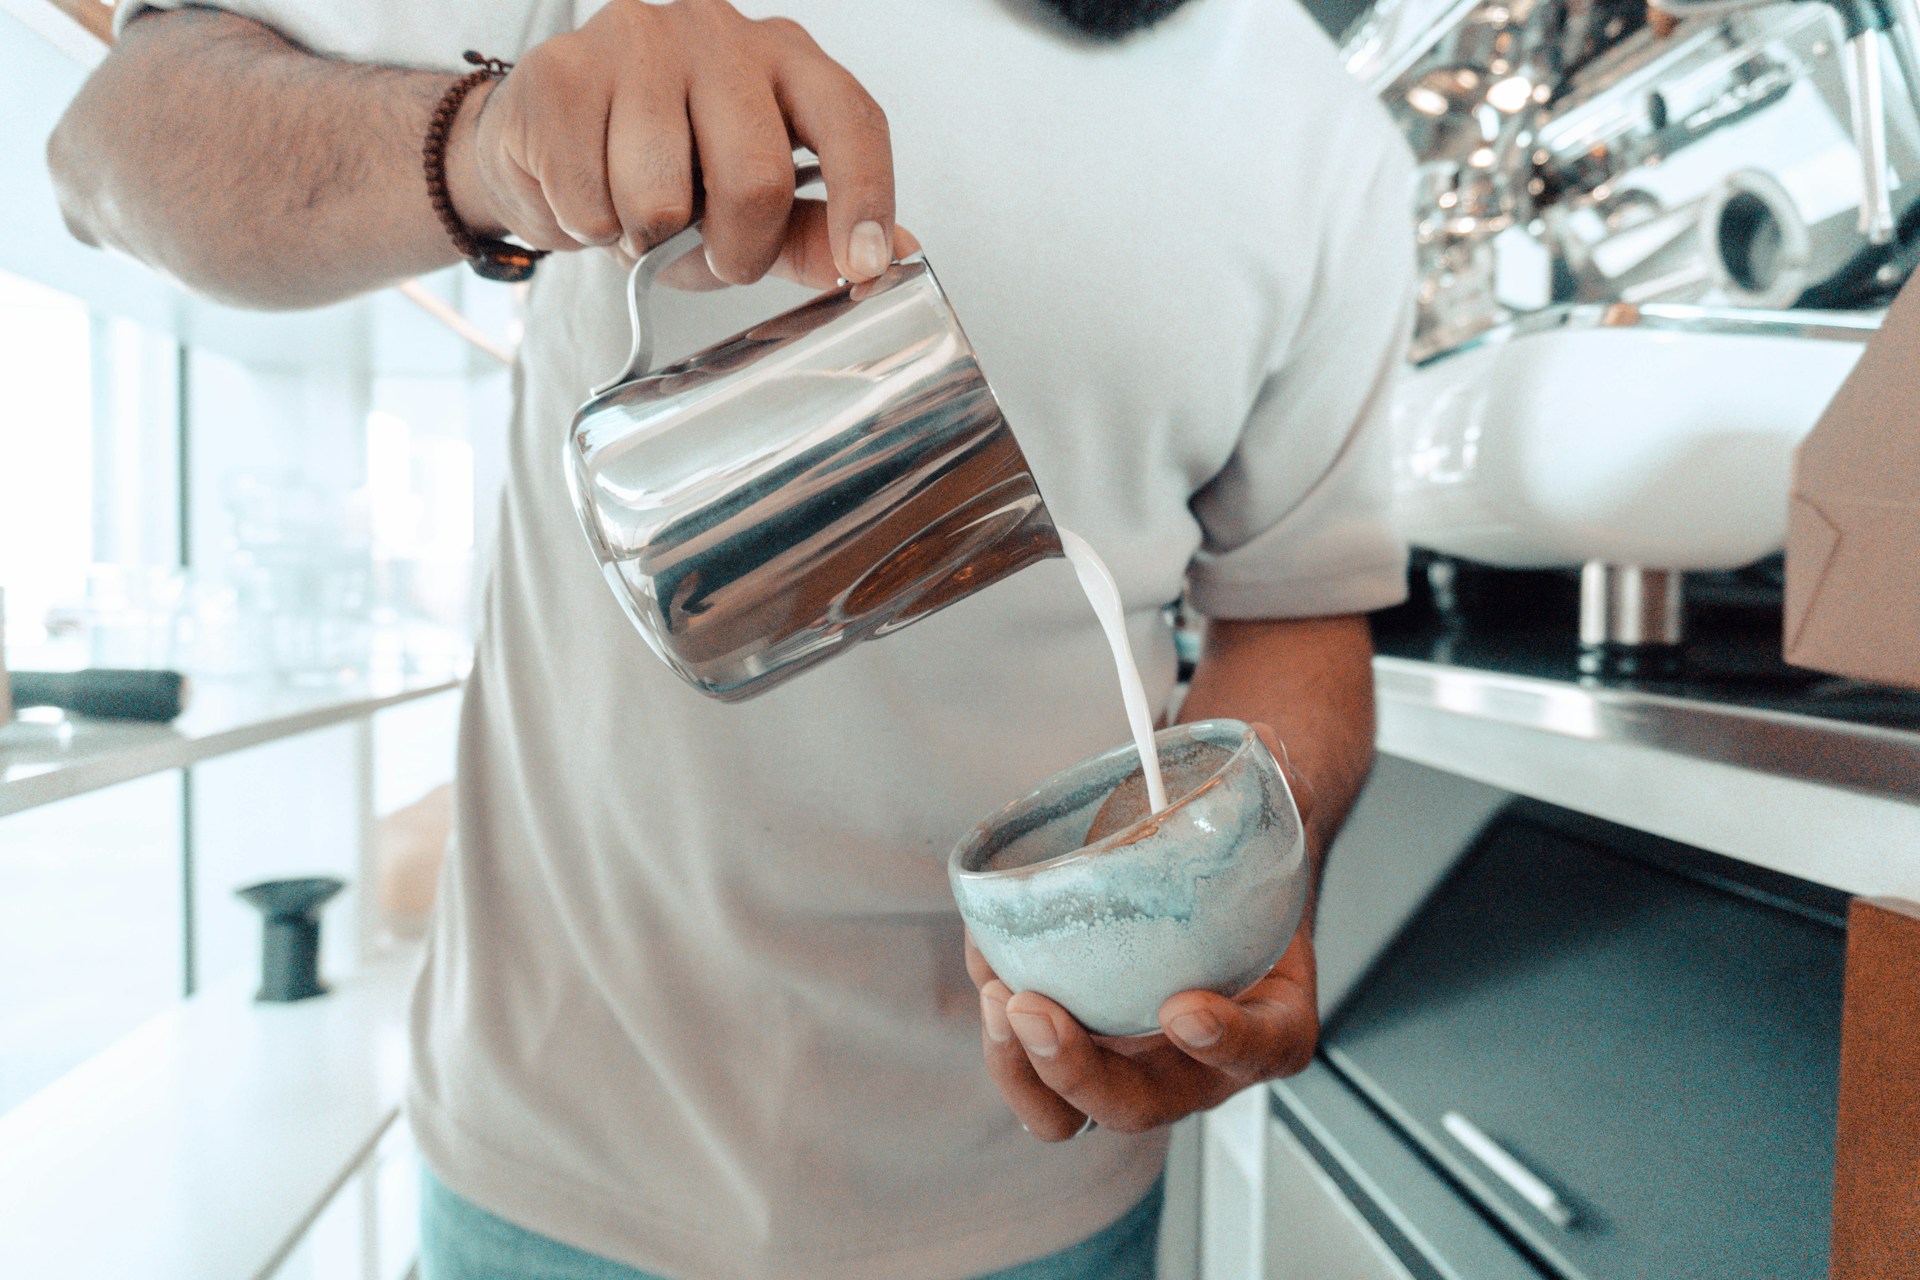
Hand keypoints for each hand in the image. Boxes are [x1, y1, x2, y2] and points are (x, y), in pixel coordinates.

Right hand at [443, 0, 913, 287]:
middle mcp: (721, 34)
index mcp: (787, 60)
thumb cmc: (663, 168)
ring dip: (644, 240)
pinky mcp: (564, 69)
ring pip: (659, 199)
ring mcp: (640, 41)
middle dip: (733, 251)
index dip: (864, 198)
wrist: (545, 138)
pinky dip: (587, 228)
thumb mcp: (751, 209)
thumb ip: (810, 233)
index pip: (850, 120)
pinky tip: (587, 192)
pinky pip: (588, 202)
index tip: (861, 268)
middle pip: (756, 178)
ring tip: (635, 212)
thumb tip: (885, 258)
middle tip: (709, 252)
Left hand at [966, 722, 1321, 1139]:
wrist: (1215, 878)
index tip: (1185, 1007)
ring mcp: (1129, 1064)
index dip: (1229, 1042)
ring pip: (1068, 1108)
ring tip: (995, 993)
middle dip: (1081, 1071)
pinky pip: (1028, 1062)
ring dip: (1021, 1067)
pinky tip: (984, 957)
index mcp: (1270, 1017)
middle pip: (1140, 1105)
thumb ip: (1278, 790)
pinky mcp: (1076, 1045)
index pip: (1263, 1050)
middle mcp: (1195, 1063)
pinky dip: (999, 1025)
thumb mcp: (1275, 822)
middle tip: (1036, 1009)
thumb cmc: (1247, 862)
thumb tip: (1265, 743)